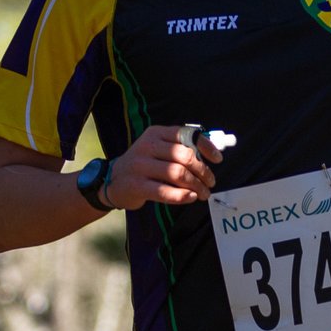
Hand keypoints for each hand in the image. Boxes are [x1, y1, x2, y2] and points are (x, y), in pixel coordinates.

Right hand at [102, 124, 222, 208]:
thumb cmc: (144, 165)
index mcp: (155, 133)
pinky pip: (165, 191)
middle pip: (185, 156)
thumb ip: (180, 148)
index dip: (206, 147)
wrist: (113, 181)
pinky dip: (182, 195)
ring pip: (177, 174)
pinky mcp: (136, 185)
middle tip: (211, 182)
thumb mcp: (157, 149)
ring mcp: (140, 166)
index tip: (217, 159)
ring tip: (203, 193)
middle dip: (203, 171)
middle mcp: (147, 146)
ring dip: (196, 186)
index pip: (186, 135)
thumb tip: (213, 154)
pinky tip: (191, 197)